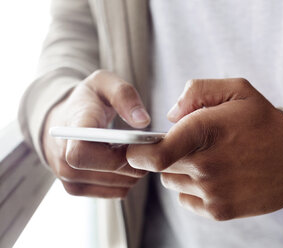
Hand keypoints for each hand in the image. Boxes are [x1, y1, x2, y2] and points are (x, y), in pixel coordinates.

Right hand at [43, 70, 149, 197]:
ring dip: (135, 169)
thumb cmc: (87, 100)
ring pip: (121, 185)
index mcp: (70, 133)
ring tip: (133, 148)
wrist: (64, 118)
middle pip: (113, 172)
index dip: (118, 154)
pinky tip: (125, 160)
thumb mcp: (103, 83)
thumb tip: (143, 122)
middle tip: (145, 143)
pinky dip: (129, 178)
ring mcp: (69, 179)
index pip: (83, 155)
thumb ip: (124, 94)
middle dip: (138, 158)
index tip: (136, 141)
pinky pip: (118, 191)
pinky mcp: (78, 189)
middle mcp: (64, 161)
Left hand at [127, 78, 282, 219]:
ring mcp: (213, 192)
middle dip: (165, 154)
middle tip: (189, 145)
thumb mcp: (237, 90)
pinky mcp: (219, 211)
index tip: (136, 148)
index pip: (155, 154)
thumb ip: (197, 91)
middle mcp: (207, 166)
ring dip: (180, 171)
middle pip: (160, 166)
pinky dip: (191, 189)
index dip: (138, 153)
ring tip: (207, 159)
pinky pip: (186, 200)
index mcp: (206, 132)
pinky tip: (213, 176)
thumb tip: (170, 116)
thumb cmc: (264, 122)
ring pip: (172, 182)